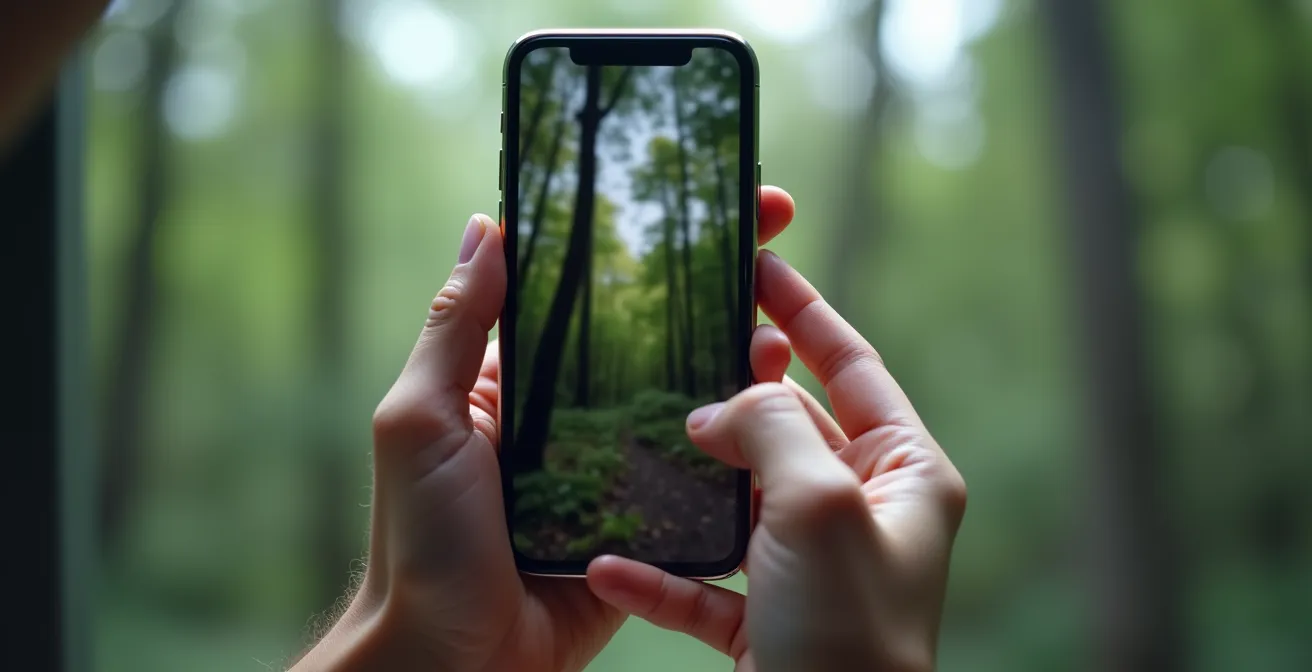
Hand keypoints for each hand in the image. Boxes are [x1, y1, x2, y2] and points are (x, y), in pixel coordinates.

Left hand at [294, 187, 800, 671]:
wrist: (453, 661)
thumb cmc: (421, 542)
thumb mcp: (421, 420)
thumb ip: (455, 329)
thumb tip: (485, 225)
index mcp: (517, 382)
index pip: (589, 295)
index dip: (642, 244)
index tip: (696, 201)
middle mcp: (572, 418)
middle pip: (653, 340)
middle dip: (715, 287)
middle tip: (774, 236)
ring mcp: (612, 471)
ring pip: (688, 404)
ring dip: (741, 363)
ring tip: (783, 338)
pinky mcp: (644, 528)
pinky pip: (697, 479)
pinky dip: (741, 447)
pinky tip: (780, 416)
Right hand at [586, 248, 967, 670]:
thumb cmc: (848, 633)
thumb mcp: (818, 504)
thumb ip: (772, 428)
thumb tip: (719, 406)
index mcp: (906, 475)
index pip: (852, 366)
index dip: (804, 312)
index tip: (756, 266)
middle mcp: (864, 515)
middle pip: (791, 430)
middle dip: (732, 398)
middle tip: (676, 350)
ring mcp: (815, 570)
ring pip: (740, 503)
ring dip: (687, 487)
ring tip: (635, 444)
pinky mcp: (769, 625)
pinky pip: (706, 585)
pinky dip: (661, 577)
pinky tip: (608, 567)